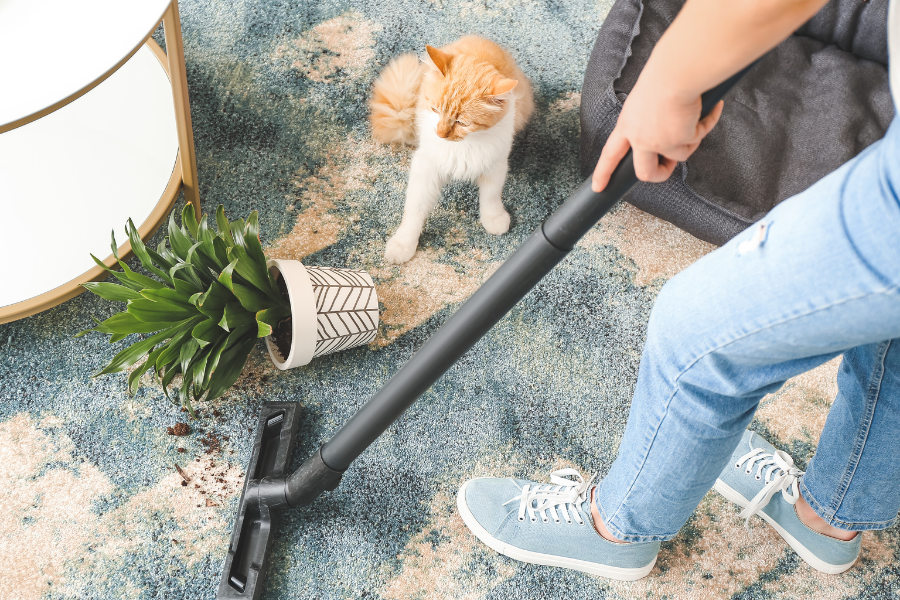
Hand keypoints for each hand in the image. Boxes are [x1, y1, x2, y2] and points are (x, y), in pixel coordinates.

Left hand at [591, 71, 723, 192]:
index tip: (597, 187)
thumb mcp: (646, 98)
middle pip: (644, 172)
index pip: (610, 154)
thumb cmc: (663, 75)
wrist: (676, 73)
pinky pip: (699, 138)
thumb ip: (650, 117)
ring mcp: (660, 142)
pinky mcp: (681, 141)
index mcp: (627, 125)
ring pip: (679, 156)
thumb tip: (669, 126)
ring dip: (691, 140)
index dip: (603, 172)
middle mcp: (641, 138)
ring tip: (695, 118)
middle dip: (659, 174)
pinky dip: (707, 123)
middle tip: (669, 167)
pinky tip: (711, 108)